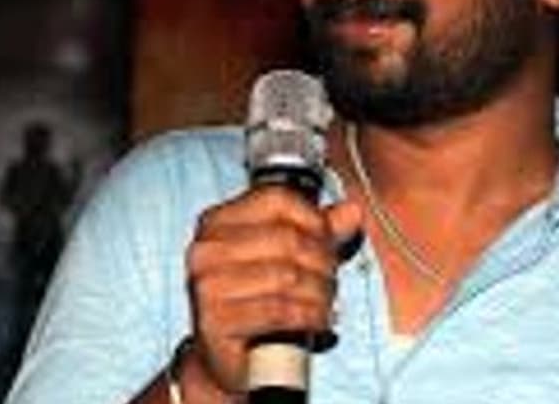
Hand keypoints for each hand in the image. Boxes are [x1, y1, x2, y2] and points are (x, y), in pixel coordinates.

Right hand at [184, 187, 362, 394]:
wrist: (230, 357)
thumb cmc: (258, 300)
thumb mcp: (287, 258)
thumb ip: (318, 231)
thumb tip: (352, 211)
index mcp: (217, 222)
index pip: (278, 200)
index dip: (315, 220)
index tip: (329, 242)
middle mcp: (206, 250)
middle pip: (288, 239)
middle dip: (323, 263)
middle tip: (331, 280)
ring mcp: (207, 285)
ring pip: (289, 277)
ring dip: (320, 293)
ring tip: (326, 303)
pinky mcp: (215, 321)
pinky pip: (280, 310)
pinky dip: (309, 316)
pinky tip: (317, 321)